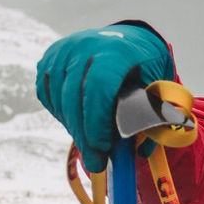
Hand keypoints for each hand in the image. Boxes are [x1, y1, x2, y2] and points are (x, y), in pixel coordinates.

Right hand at [34, 24, 174, 170]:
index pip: (98, 86)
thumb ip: (150, 115)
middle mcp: (86, 44)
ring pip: (58, 97)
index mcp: (117, 49)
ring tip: (90, 144)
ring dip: (73, 126)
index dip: (97, 121)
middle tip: (96, 162)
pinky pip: (46, 93)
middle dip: (84, 134)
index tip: (104, 147)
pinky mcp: (50, 57)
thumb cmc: (146, 68)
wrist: (129, 40)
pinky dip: (60, 113)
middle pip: (74, 95)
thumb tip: (139, 151)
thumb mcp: (157, 86)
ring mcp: (65, 49)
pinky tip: (77, 123)